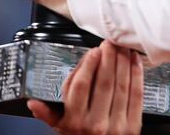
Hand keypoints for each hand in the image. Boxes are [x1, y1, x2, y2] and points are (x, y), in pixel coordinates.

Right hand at [27, 41, 143, 134]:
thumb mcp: (61, 129)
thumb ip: (48, 114)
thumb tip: (32, 102)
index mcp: (74, 121)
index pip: (80, 87)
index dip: (88, 66)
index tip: (93, 51)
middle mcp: (95, 123)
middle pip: (103, 83)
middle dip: (108, 58)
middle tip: (109, 43)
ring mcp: (116, 125)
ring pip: (121, 86)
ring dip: (123, 63)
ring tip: (122, 47)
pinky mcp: (133, 126)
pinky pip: (136, 95)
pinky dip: (137, 75)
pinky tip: (135, 61)